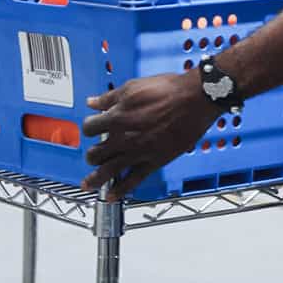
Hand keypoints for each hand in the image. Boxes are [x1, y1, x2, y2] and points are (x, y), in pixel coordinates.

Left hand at [81, 68, 219, 199]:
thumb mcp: (133, 86)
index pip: (89, 128)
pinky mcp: (153, 162)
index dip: (89, 128)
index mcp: (117, 117)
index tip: (93, 128)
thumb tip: (93, 102)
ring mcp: (137, 152)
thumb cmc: (168, 90)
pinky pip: (132, 181)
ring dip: (95, 179)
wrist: (194, 99)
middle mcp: (123, 138)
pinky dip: (120, 191)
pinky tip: (112, 196)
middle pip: (95, 153)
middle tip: (94, 154)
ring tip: (88, 184)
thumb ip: (110, 97)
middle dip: (92, 154)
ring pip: (108, 172)